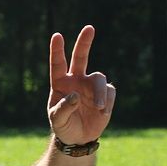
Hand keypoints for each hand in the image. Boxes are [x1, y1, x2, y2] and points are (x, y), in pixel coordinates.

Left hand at [46, 25, 115, 144]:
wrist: (78, 137)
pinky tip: (102, 113)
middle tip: (89, 28)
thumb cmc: (63, 126)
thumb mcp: (58, 120)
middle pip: (81, 57)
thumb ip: (64, 108)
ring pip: (99, 79)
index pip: (58, 64)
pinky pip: (110, 92)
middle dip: (84, 42)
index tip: (57, 35)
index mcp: (60, 83)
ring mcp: (91, 86)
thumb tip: (76, 96)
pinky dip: (107, 102)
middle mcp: (76, 80)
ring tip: (98, 109)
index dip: (57, 50)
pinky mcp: (105, 94)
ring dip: (100, 94)